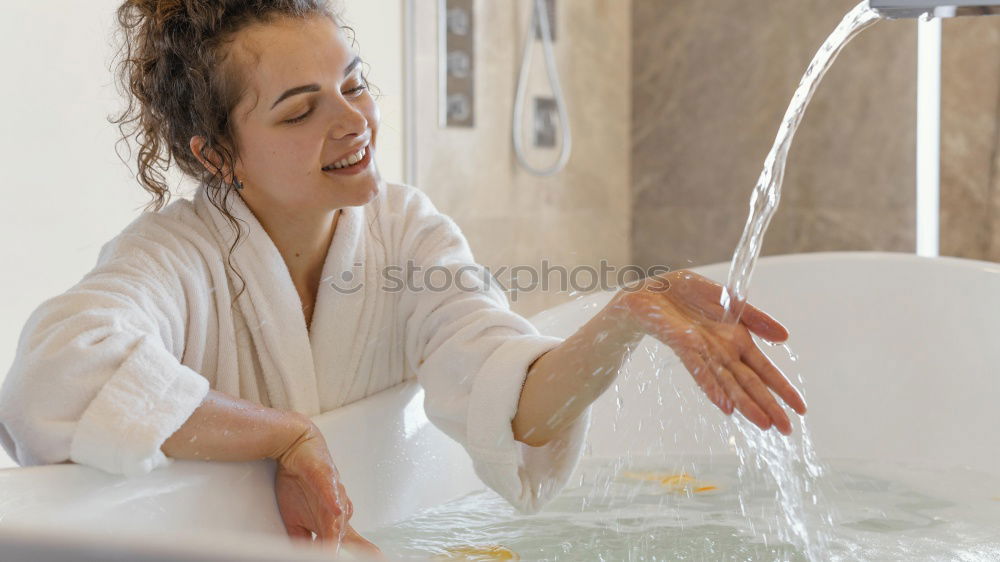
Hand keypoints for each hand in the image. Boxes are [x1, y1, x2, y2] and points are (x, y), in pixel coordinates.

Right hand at [273, 423, 382, 557]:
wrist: (295, 450)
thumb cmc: (299, 481)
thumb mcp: (294, 519)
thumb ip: (302, 538)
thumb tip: (303, 554)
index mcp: (333, 520)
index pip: (350, 542)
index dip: (361, 551)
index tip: (376, 559)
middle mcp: (338, 508)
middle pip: (344, 534)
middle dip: (353, 548)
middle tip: (373, 558)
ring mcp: (333, 493)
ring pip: (338, 517)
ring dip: (336, 532)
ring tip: (334, 548)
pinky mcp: (324, 478)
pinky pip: (329, 491)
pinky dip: (332, 501)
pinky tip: (336, 510)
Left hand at [612, 269, 806, 434]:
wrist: (651, 290)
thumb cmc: (688, 295)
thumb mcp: (730, 299)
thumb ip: (755, 317)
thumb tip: (785, 336)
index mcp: (738, 340)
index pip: (765, 370)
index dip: (782, 388)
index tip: (801, 409)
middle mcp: (724, 352)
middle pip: (750, 383)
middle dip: (769, 406)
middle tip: (787, 430)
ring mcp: (704, 353)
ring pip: (728, 383)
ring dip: (745, 404)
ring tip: (763, 424)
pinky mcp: (684, 347)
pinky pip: (700, 370)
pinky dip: (712, 387)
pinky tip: (725, 406)